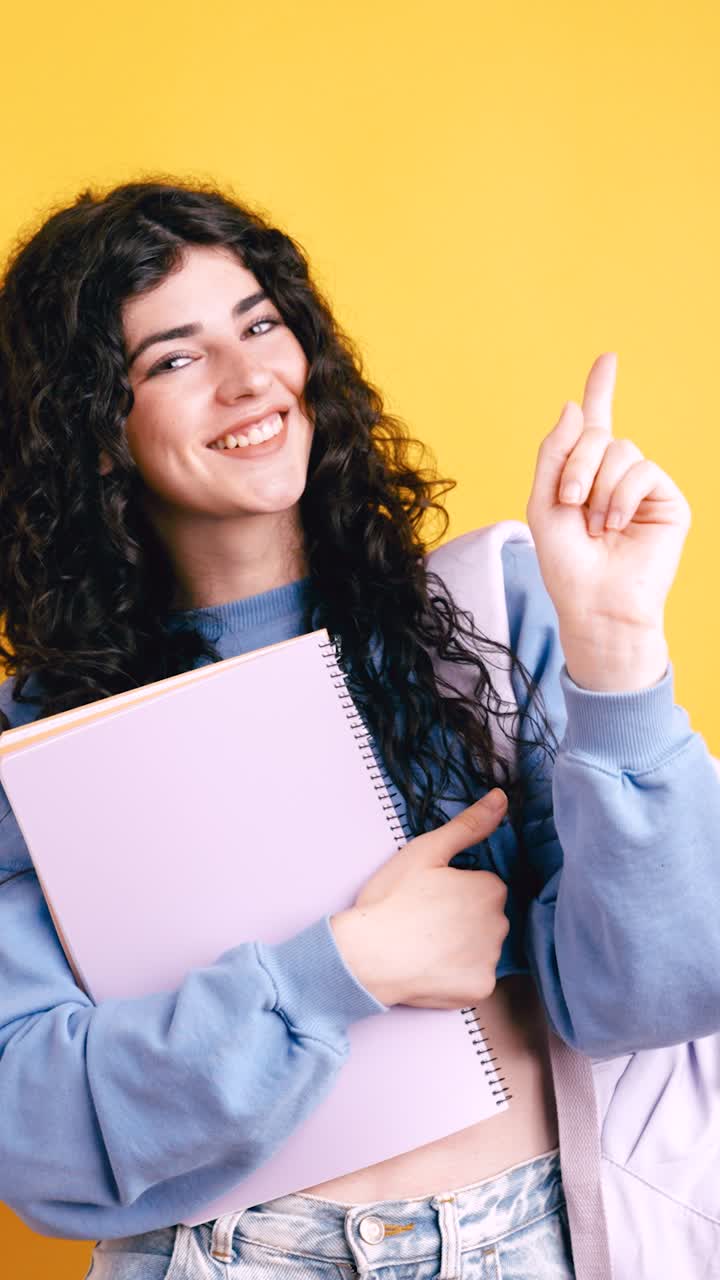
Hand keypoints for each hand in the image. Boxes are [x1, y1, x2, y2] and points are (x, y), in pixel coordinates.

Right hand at [330, 791, 509, 1008]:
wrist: (366, 955)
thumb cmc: (392, 899)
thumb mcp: (426, 851)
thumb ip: (468, 825)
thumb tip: (501, 797)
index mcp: (490, 889)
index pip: (484, 886)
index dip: (456, 889)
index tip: (430, 895)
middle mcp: (499, 924)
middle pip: (486, 917)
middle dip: (463, 917)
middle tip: (425, 918)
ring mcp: (491, 960)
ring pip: (482, 948)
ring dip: (462, 946)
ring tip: (425, 942)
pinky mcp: (480, 990)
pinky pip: (476, 979)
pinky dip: (457, 975)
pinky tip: (432, 967)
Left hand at [526, 353, 690, 689]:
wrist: (595, 604)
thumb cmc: (566, 564)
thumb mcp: (543, 504)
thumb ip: (554, 453)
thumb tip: (575, 405)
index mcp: (584, 475)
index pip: (594, 424)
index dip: (601, 389)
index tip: (608, 358)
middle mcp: (615, 476)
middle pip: (598, 433)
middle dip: (577, 463)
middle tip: (568, 500)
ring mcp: (643, 488)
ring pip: (621, 450)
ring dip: (598, 487)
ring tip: (594, 526)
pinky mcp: (667, 501)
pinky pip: (643, 470)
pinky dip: (622, 496)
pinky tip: (615, 525)